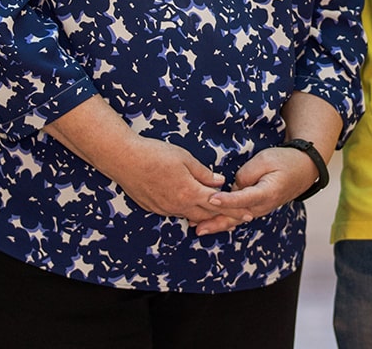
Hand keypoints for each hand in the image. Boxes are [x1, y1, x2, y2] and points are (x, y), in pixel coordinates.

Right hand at [103, 134, 226, 225]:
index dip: (235, 209)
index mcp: (190, 192)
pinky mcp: (153, 208)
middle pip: (206, 216)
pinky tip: (188, 207)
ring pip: (189, 216)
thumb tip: (219, 181)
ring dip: (203, 216)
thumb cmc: (155, 154)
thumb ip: (203, 173)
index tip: (248, 214)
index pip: (219, 204)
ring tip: (214, 215)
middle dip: (222, 217)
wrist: (124, 159)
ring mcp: (164, 208)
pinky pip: (174, 213)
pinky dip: (186, 211)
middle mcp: (178, 205)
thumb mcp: (184, 158)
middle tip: (236, 218)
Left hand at [196, 146, 319, 235]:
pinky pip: (239, 216)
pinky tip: (211, 225)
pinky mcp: (257, 207)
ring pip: (236, 219)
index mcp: (267, 192)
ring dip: (217, 224)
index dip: (226, 200)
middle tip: (196, 226)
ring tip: (198, 228)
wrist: (304, 169)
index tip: (211, 199)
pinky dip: (225, 221)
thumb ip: (247, 173)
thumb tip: (233, 186)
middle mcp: (263, 205)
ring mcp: (260, 209)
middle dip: (216, 221)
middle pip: (236, 215)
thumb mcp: (265, 160)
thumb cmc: (284, 161)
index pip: (243, 198)